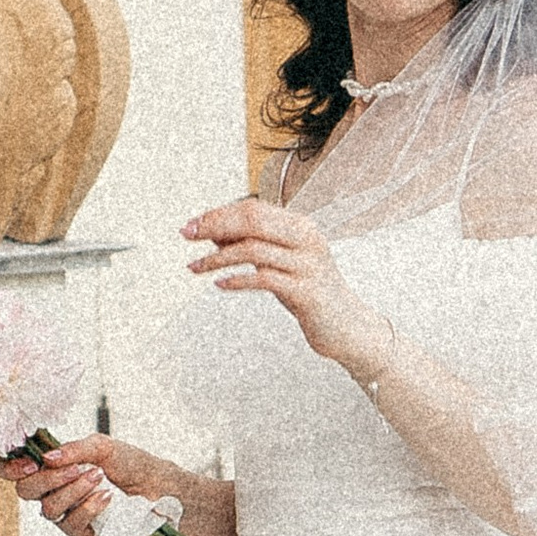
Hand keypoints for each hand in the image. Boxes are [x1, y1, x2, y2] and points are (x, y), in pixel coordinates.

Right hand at [0, 434, 167, 535]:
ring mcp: (65, 513)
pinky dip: (89, 507)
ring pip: (48, 509)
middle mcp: (52, 491)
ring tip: (100, 478)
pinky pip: (71, 524)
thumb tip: (47, 458)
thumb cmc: (130, 463)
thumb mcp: (102, 446)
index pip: (13, 471)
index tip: (32, 463)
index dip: (12, 468)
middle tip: (77, 469)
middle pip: (25, 491)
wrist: (158, 487)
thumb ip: (74, 449)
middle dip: (49, 479)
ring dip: (74, 491)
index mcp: (51, 467)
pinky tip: (107, 497)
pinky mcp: (81, 532)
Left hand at [183, 197, 393, 382]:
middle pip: (252, 220)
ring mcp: (308, 265)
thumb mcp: (280, 263)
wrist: (348, 327)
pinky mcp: (306, 292)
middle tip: (188, 236)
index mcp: (300, 227)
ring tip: (197, 266)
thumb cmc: (312, 294)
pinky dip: (237, 280)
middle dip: (214, 226)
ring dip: (218, 258)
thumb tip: (214, 233)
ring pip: (254, 249)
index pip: (253, 209)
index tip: (193, 225)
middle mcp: (307, 240)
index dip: (218, 214)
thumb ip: (253, 245)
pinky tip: (221, 284)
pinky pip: (264, 279)